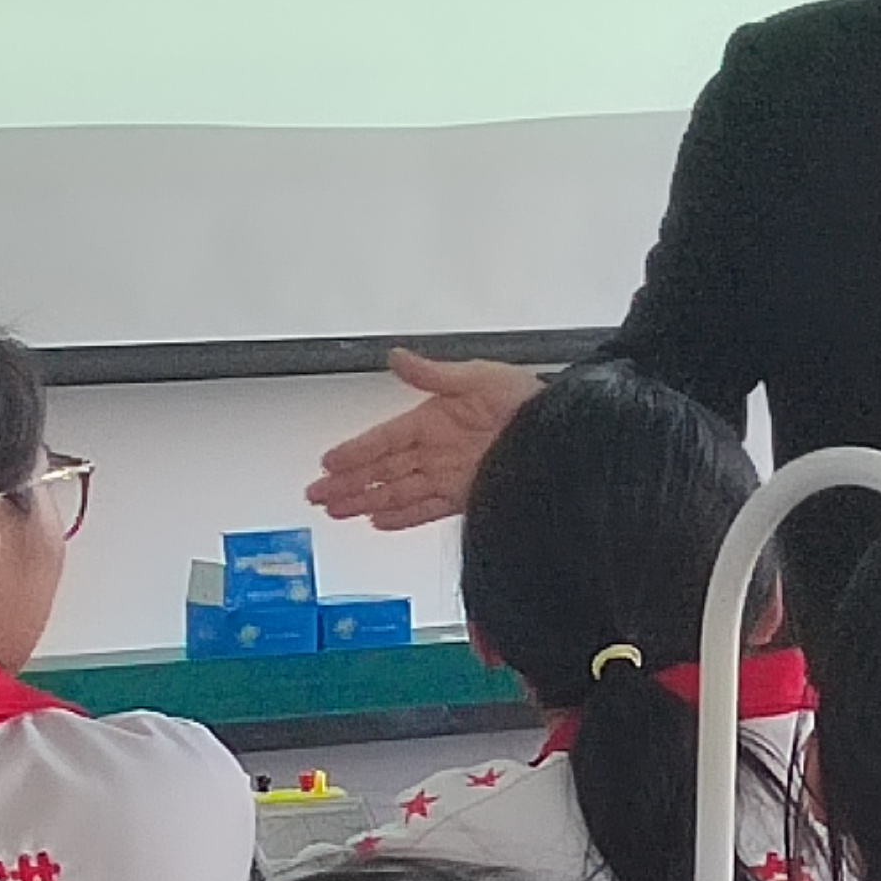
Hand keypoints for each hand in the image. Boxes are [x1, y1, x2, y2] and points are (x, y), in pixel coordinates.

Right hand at [306, 352, 542, 530]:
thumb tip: (398, 358)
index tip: (327, 463)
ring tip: (338, 512)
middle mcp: (436, 449)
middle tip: (317, 496)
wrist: (563, 434)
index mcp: (432, 419)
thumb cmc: (526, 400)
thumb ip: (434, 375)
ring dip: (366, 501)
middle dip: (347, 484)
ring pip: (396, 491)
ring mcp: (448, 474)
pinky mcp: (466, 495)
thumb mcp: (478, 378)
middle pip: (381, 470)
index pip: (382, 439)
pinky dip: (403, 516)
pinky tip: (380, 522)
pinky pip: (426, 508)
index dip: (354, 451)